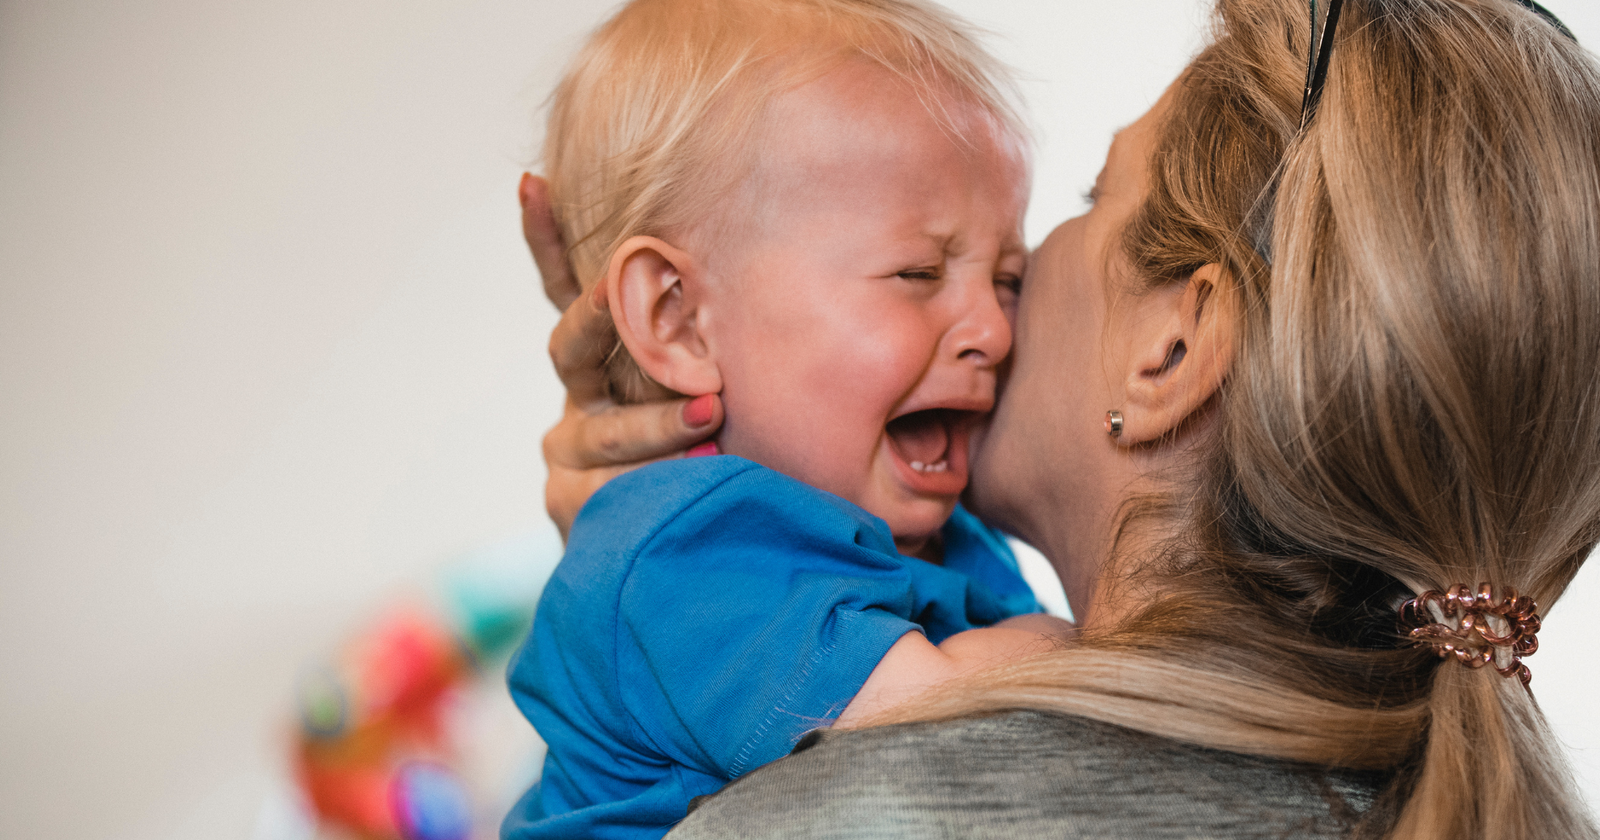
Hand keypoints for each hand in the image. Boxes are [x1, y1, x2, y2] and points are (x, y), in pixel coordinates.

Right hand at [522, 174, 724, 537]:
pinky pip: (609, 492)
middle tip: (624, 289)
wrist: (687, 548)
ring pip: (608, 428)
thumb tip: (770, 251)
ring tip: (713, 414)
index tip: (534, 183)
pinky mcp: (574, 506)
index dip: (544, 238)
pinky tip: (684, 475)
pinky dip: (646, 484)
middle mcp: (577, 395)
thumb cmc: (716, 444)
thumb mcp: (713, 380)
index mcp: (601, 355)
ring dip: (657, 422)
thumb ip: (713, 334)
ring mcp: (570, 451)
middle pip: (572, 347)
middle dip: (602, 318)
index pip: (563, 288)